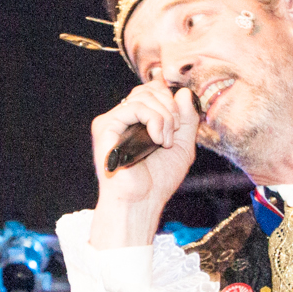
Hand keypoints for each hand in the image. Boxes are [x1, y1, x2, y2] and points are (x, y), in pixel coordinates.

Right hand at [88, 80, 197, 249]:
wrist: (141, 202)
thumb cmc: (158, 180)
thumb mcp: (182, 145)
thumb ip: (187, 118)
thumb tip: (183, 91)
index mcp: (136, 121)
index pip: (151, 91)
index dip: (169, 98)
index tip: (179, 122)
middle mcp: (121, 118)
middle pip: (148, 90)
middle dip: (170, 107)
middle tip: (174, 132)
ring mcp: (112, 121)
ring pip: (143, 96)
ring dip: (164, 116)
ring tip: (165, 141)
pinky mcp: (106, 127)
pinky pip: (134, 107)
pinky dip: (154, 119)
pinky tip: (157, 139)